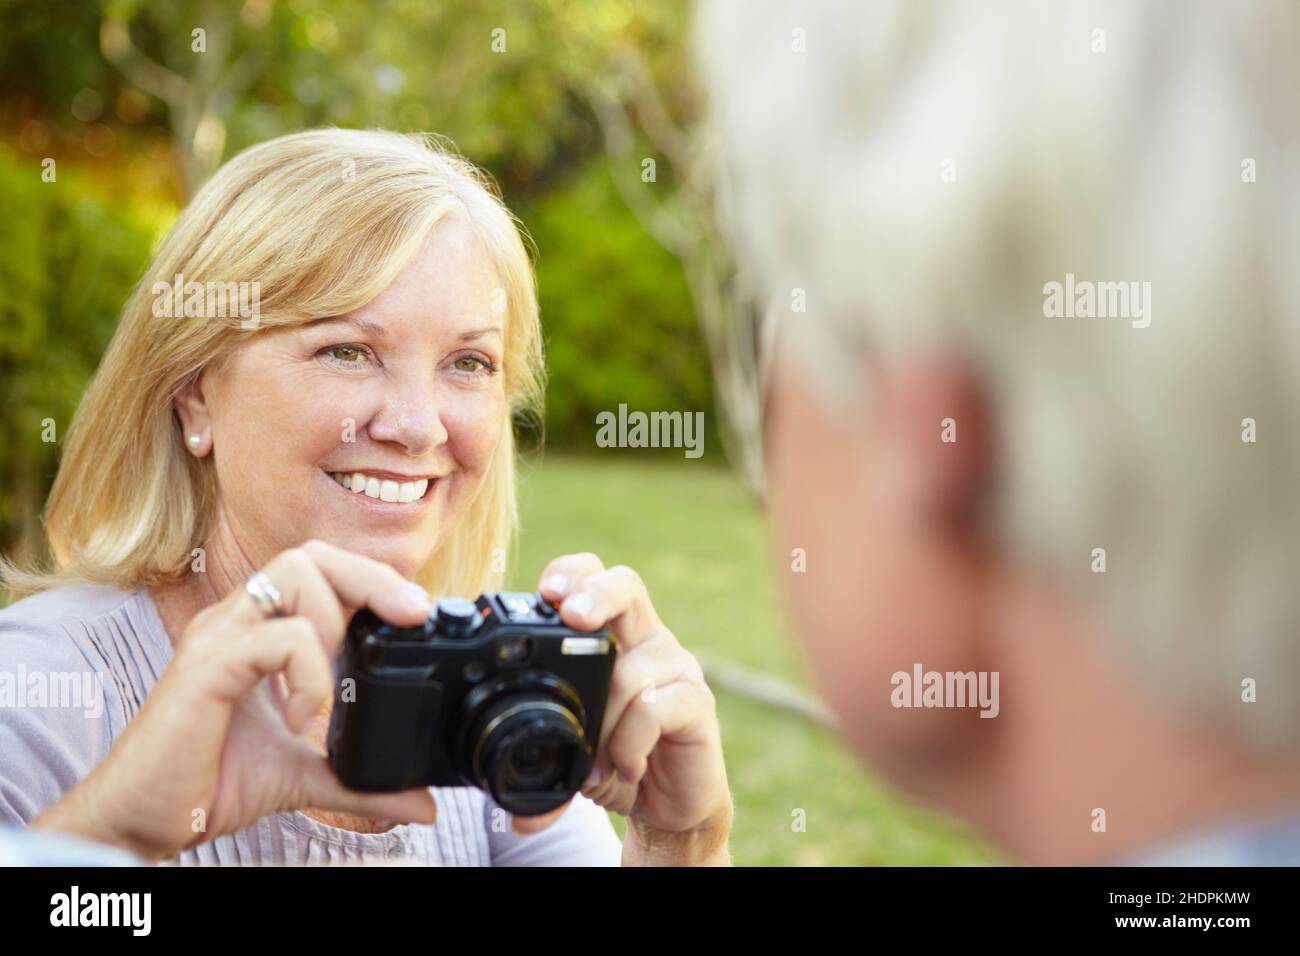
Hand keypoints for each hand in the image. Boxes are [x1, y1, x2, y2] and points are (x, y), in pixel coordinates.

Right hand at [32, 540, 439, 859]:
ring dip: (335, 620)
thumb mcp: (303, 775)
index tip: (416, 616)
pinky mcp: (206, 667)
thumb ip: (360, 779)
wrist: (142, 820)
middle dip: (371, 576)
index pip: (321, 571)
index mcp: (258, 631)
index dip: (373, 581)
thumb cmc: (208, 782)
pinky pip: (276, 637)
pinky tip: (301, 720)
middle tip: (410, 616)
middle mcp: (237, 621)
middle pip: (311, 554)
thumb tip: (422, 805)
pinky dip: (308, 674)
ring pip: (294, 571)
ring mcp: (219, 637)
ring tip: (333, 684)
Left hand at [513, 553, 732, 864]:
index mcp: (612, 636)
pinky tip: (626, 767)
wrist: (670, 808)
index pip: (592, 579)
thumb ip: (537, 757)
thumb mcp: (569, 753)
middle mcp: (645, 640)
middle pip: (626, 586)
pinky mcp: (697, 701)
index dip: (570, 574)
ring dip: (604, 719)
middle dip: (595, 594)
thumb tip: (493, 792)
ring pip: (632, 667)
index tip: (545, 592)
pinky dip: (629, 743)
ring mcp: (675, 667)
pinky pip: (655, 708)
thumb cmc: (616, 764)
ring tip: (597, 759)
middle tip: (572, 617)